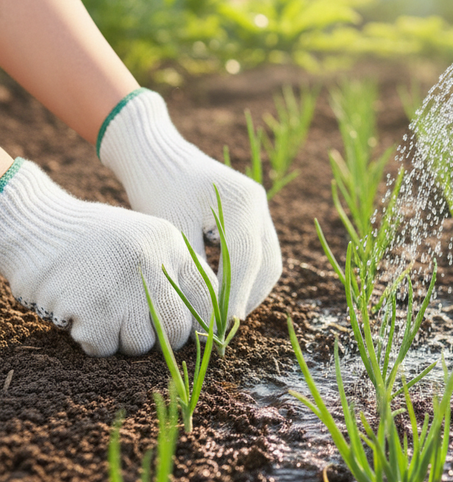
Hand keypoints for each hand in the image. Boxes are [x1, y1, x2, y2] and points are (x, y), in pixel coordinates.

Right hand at [0, 160, 214, 355]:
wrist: (39, 226)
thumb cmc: (97, 240)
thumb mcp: (147, 240)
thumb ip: (175, 271)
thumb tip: (207, 321)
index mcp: (172, 245)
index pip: (207, 298)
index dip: (201, 325)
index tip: (190, 336)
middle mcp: (154, 264)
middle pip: (178, 329)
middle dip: (160, 338)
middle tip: (136, 326)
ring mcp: (124, 286)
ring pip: (141, 344)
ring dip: (121, 339)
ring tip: (104, 313)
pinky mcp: (92, 308)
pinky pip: (104, 348)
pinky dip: (93, 341)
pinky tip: (82, 315)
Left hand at [98, 89, 281, 321]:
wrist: (156, 155)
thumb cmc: (156, 188)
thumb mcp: (173, 229)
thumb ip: (194, 267)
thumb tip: (206, 313)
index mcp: (243, 203)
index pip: (246, 260)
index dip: (236, 295)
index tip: (222, 326)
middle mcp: (258, 205)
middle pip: (267, 264)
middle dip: (248, 297)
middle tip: (224, 326)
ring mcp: (258, 208)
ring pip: (267, 261)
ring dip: (250, 289)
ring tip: (224, 314)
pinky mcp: (251, 214)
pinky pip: (257, 252)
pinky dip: (245, 275)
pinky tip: (223, 292)